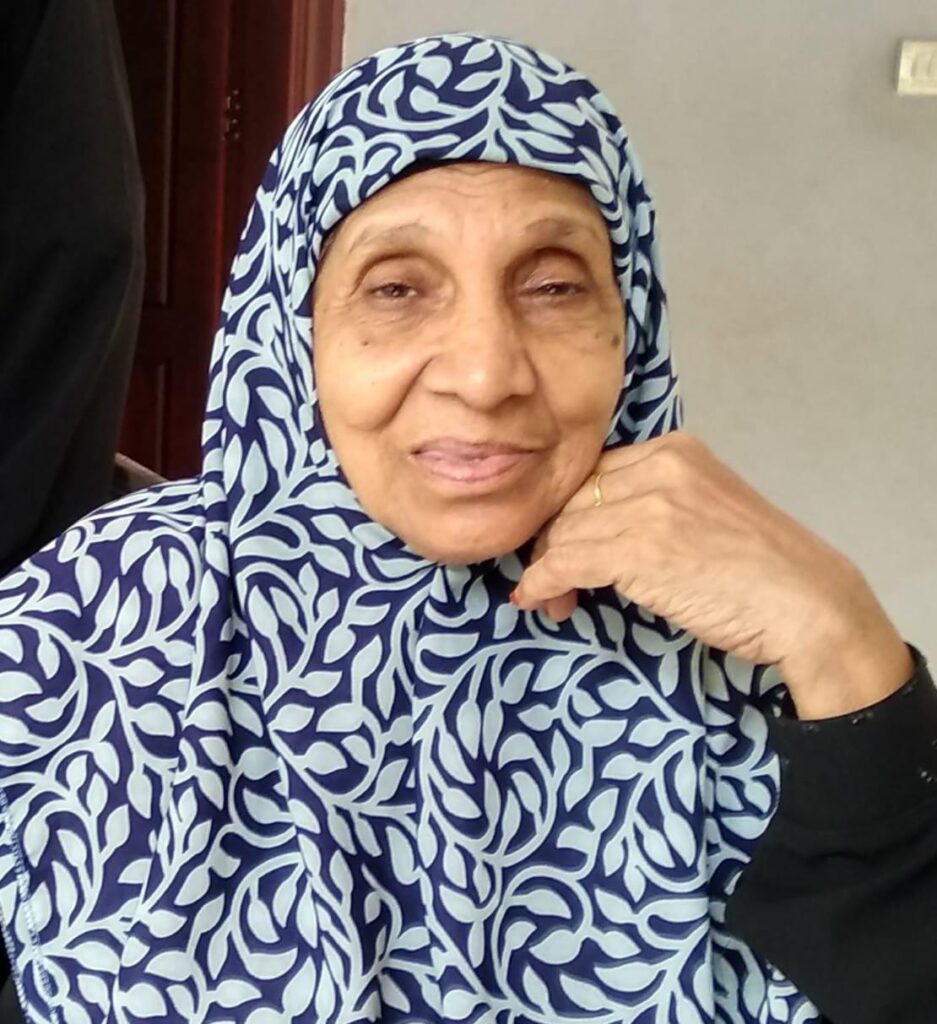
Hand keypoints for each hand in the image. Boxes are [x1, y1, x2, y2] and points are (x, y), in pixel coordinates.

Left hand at [512, 430, 909, 715]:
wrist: (806, 602)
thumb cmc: (759, 567)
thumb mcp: (704, 509)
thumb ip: (653, 503)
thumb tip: (589, 528)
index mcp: (675, 450)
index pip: (592, 475)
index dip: (569, 514)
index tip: (561, 546)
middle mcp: (659, 467)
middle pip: (572, 501)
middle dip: (553, 542)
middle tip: (553, 581)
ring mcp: (648, 507)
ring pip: (563, 533)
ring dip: (547, 569)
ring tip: (555, 600)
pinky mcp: (638, 550)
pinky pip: (563, 562)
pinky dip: (541, 584)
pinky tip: (536, 601)